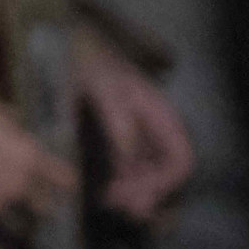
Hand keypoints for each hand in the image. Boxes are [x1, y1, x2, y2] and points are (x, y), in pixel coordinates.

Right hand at [0, 94, 74, 234]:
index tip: (58, 177)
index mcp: (27, 157)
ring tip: (10, 217)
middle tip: (33, 198)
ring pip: (19, 229)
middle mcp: (16, 188)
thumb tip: (19, 124)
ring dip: (17, 224)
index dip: (62, 177)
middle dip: (41, 203)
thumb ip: (8, 118)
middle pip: (46, 209)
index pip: (65, 179)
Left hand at [74, 32, 194, 221]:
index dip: (163, 183)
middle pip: (163, 171)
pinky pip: (125, 164)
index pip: (179, 159)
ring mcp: (135, 132)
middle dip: (145, 192)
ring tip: (108, 201)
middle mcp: (152, 128)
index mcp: (158, 115)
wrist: (69, 43)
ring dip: (131, 190)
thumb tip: (129, 163)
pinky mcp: (115, 135)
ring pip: (145, 171)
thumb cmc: (89, 60)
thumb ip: (119, 126)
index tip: (134, 196)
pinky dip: (118, 179)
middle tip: (115, 205)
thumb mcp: (104, 90)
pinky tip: (101, 189)